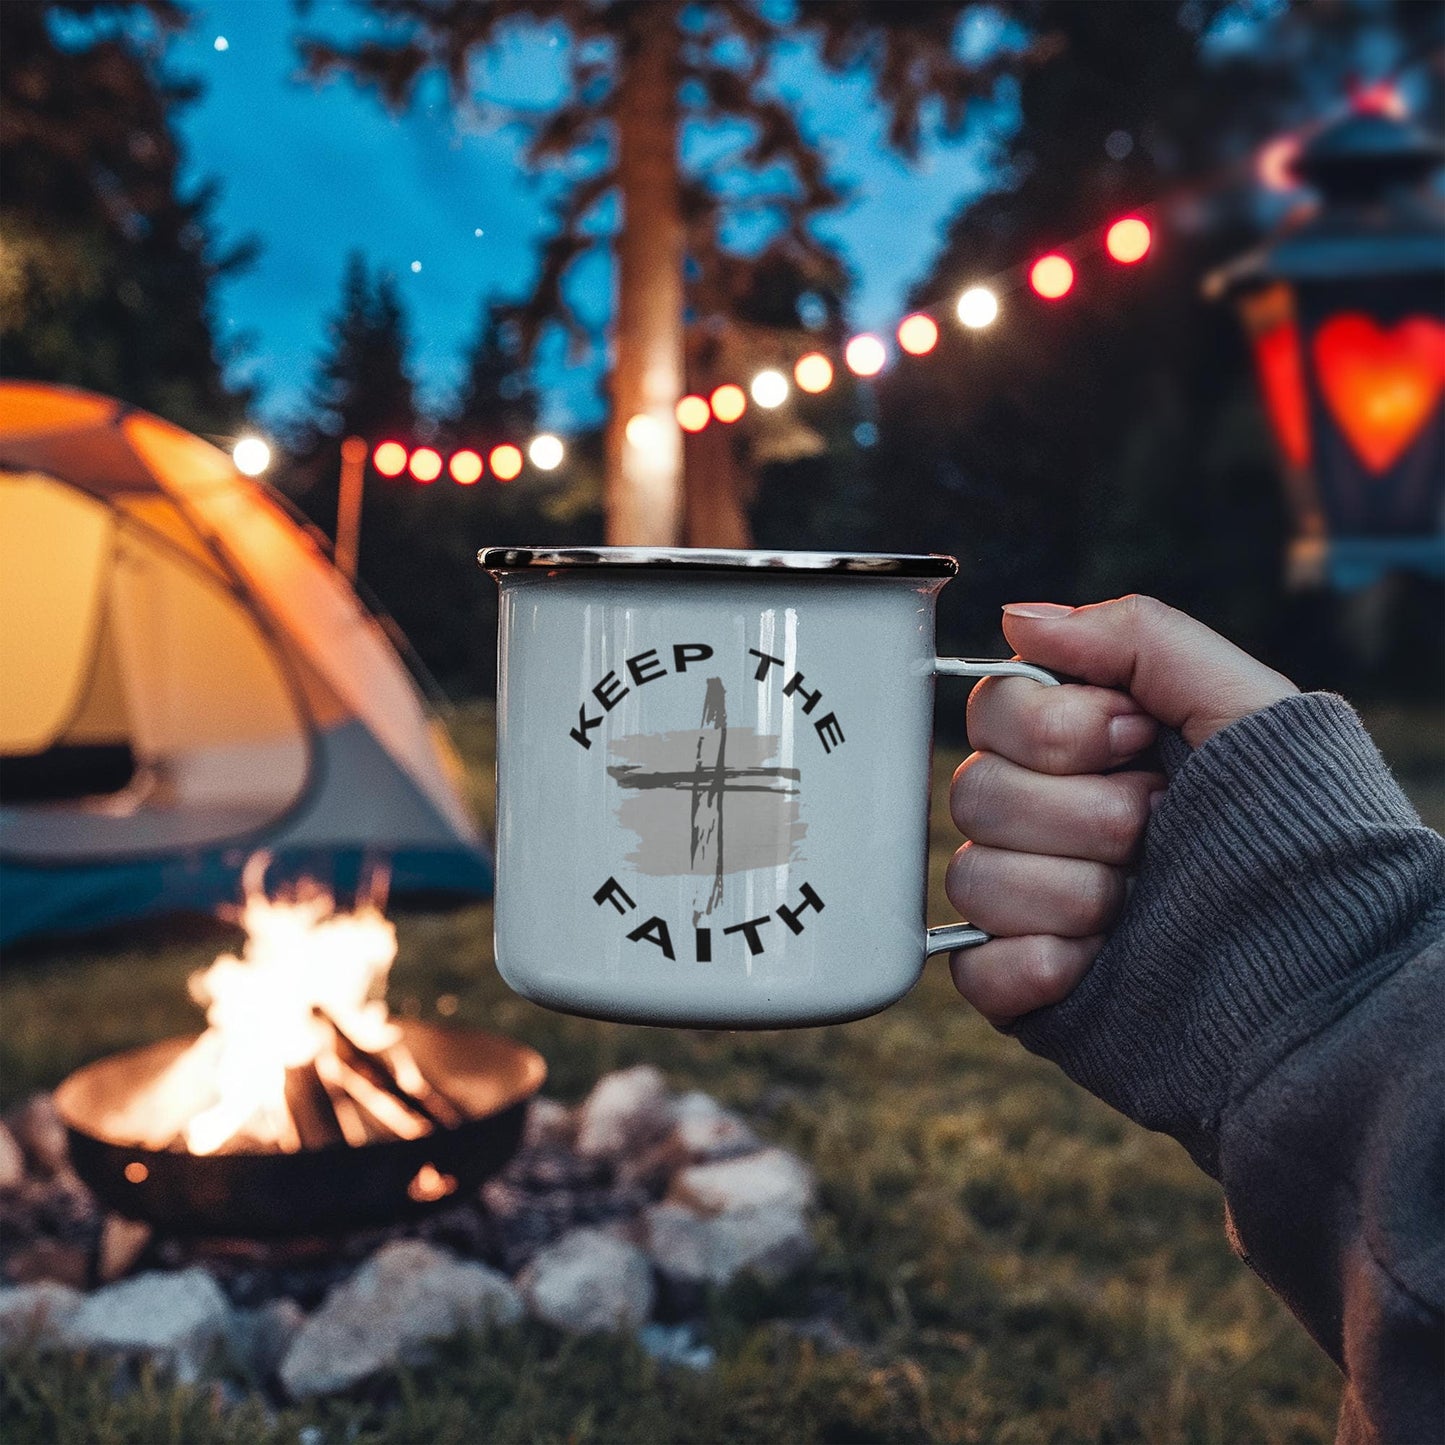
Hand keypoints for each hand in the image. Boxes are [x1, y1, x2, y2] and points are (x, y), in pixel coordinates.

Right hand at [947, 595, 1296, 1025]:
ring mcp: (1031, 906)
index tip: (1140, 741)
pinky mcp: (1027, 985)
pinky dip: (1035, 965)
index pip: (991, 709)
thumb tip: (1018, 617)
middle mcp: (1045, 823)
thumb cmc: (1299, 832)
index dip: (1057, 727)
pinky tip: (1099, 963)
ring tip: (1143, 903)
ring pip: (973, 878)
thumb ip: (1135, 638)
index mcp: (1082, 753)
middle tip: (1158, 826)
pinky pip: (974, 967)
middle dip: (1081, 812)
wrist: (1329, 971)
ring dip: (1074, 891)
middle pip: (974, 792)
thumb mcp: (1239, 704)